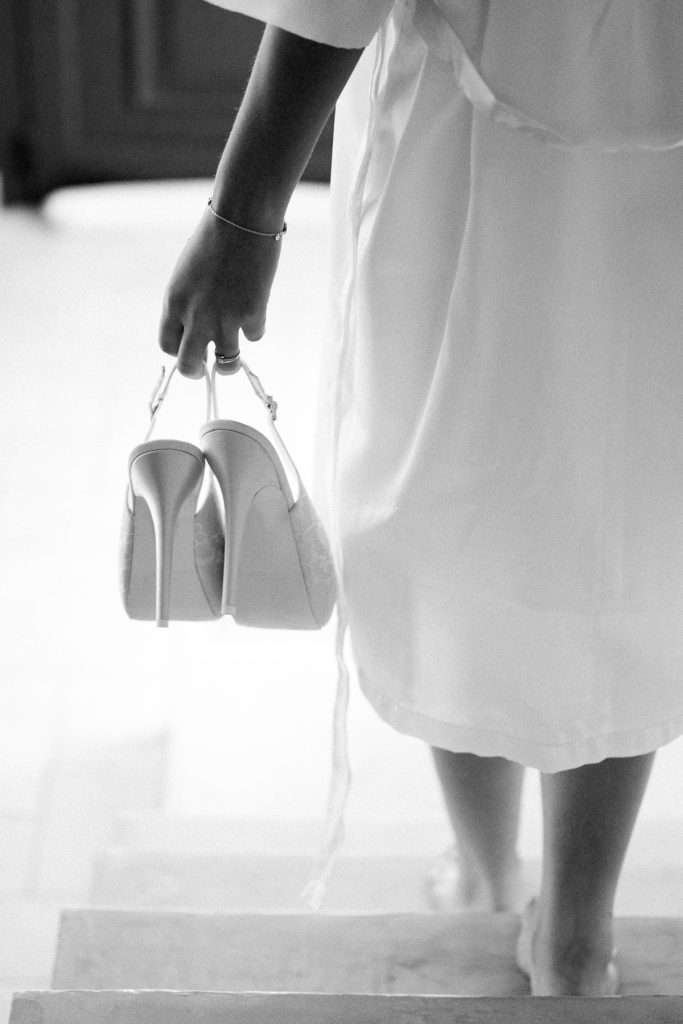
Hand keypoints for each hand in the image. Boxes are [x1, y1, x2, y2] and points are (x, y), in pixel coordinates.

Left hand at [158, 205, 282, 377]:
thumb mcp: (187, 275)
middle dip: (196, 372)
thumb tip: (198, 334)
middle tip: (205, 369)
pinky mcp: (252, 315)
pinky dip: (255, 326)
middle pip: (189, 365)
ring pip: (227, 363)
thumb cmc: (213, 242)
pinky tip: (255, 305)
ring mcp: (225, 319)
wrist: (241, 222)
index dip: (178, 351)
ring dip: (230, 363)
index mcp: (174, 303)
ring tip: (233, 359)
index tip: (188, 347)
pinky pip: (254, 336)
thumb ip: (188, 305)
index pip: (167, 345)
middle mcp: (196, 316)